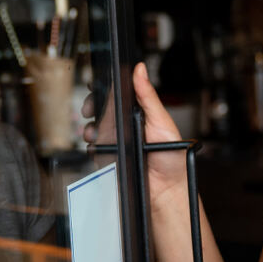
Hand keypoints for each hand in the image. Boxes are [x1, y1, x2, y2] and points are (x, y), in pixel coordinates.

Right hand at [82, 63, 188, 203]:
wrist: (166, 191)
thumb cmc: (172, 158)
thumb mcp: (162, 122)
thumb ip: (148, 96)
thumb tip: (140, 70)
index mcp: (140, 112)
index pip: (119, 93)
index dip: (106, 86)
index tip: (98, 83)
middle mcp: (126, 124)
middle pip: (102, 107)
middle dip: (92, 104)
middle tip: (90, 107)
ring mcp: (116, 140)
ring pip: (94, 126)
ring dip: (90, 125)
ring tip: (94, 130)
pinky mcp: (109, 156)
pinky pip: (93, 146)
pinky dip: (91, 144)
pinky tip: (96, 144)